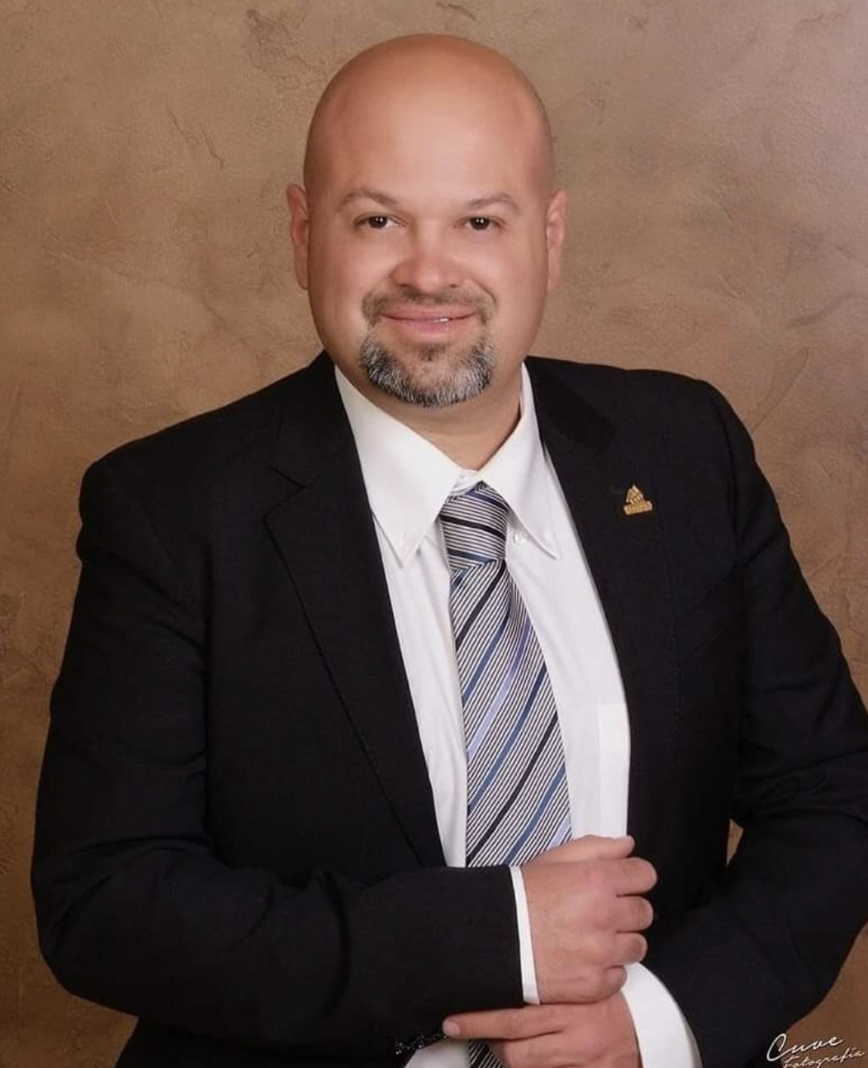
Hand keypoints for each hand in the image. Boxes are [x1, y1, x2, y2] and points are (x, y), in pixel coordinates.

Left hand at [443, 992, 639, 1067]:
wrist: (649, 1025)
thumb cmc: (607, 999)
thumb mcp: (577, 983)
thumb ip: (546, 985)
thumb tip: (503, 980)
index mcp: (571, 1004)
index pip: (514, 1016)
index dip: (478, 1021)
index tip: (453, 1021)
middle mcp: (576, 1036)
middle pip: (514, 1049)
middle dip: (484, 1041)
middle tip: (462, 1030)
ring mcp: (583, 1063)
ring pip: (526, 1067)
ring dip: (507, 1057)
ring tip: (501, 1043)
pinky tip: (531, 1058)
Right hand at [521, 835, 655, 1002]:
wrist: (494, 938)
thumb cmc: (521, 896)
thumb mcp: (555, 859)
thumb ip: (596, 848)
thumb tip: (627, 846)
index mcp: (597, 880)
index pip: (645, 875)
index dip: (633, 877)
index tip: (623, 884)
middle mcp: (605, 916)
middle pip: (644, 912)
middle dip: (627, 909)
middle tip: (602, 912)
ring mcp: (601, 953)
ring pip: (637, 946)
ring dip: (620, 941)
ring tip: (593, 937)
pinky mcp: (595, 984)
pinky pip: (620, 976)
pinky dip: (606, 970)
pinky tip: (584, 958)